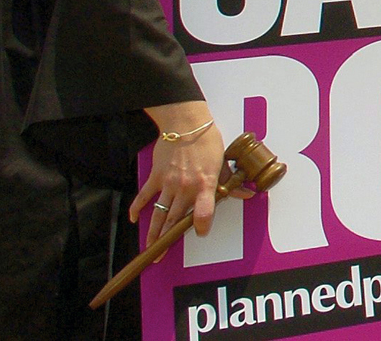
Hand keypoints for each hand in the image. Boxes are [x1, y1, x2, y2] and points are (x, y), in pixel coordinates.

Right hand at [132, 112, 226, 245]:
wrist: (187, 124)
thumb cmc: (208, 142)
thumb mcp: (224, 163)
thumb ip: (231, 183)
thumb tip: (246, 194)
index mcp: (205, 184)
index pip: (203, 212)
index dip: (201, 225)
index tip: (200, 233)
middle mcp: (186, 188)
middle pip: (175, 219)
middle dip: (168, 240)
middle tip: (161, 256)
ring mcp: (168, 184)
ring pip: (159, 213)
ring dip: (153, 232)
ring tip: (149, 247)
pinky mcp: (156, 177)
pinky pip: (144, 196)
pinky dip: (137, 208)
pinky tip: (134, 219)